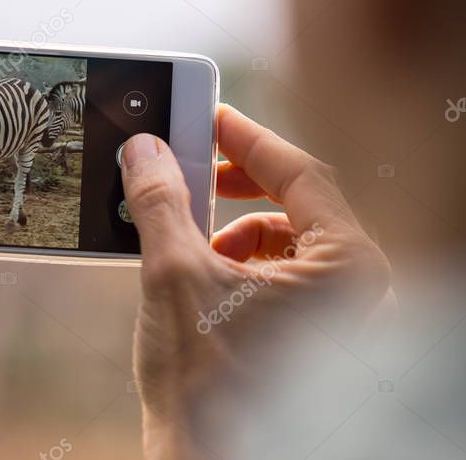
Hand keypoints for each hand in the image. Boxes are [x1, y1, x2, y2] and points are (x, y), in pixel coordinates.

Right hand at [121, 105, 393, 458]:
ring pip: (288, 241)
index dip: (249, 139)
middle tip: (194, 170)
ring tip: (189, 244)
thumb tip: (146, 150)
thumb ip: (161, 202)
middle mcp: (358, 292)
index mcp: (349, 269)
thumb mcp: (174, 275)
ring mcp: (339, 319)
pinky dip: (241, 263)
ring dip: (233, 230)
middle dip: (237, 188)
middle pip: (298, 205)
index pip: (303, 174)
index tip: (211, 116)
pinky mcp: (315, 338)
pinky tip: (203, 279)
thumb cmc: (209, 388)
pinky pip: (284, 275)